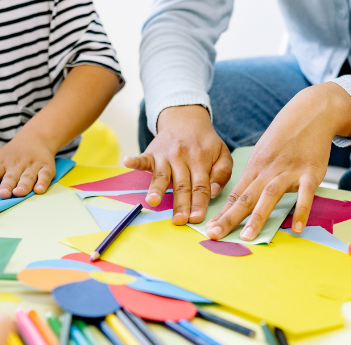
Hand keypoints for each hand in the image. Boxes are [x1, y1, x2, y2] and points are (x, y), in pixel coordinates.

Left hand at [0, 131, 55, 198]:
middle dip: (6, 185)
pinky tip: (39, 190)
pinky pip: (45, 176)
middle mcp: (17, 165)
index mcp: (2, 164)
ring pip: (27, 177)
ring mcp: (32, 166)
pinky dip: (43, 182)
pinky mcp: (46, 168)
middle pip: (11, 176)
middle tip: (2, 194)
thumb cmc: (11, 153)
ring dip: (23, 185)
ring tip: (18, 193)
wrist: (35, 138)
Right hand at [123, 105, 232, 224]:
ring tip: (152, 201)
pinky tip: (127, 162)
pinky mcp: (152, 152)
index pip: (201, 186)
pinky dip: (134, 161)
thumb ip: (222, 173)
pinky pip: (142, 158)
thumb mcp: (222, 154)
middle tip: (179, 220)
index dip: (199, 203)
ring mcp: (166, 156)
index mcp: (201, 161)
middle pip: (182, 186)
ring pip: (161, 176)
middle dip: (180, 204)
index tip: (196, 219)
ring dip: (156, 188)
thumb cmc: (205, 142)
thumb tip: (213, 192)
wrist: (186, 118)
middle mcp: (182, 158)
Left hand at [205, 83, 350, 240]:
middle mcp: (268, 170)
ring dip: (258, 217)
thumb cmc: (286, 136)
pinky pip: (305, 194)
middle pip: (245, 197)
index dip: (221, 213)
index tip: (209, 229)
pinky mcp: (311, 172)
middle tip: (214, 234)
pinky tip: (298, 228)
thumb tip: (240, 199)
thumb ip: (254, 176)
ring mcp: (289, 171)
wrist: (312, 112)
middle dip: (229, 218)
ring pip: (270, 196)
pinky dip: (302, 210)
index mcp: (255, 167)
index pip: (235, 194)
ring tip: (248, 236)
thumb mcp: (264, 153)